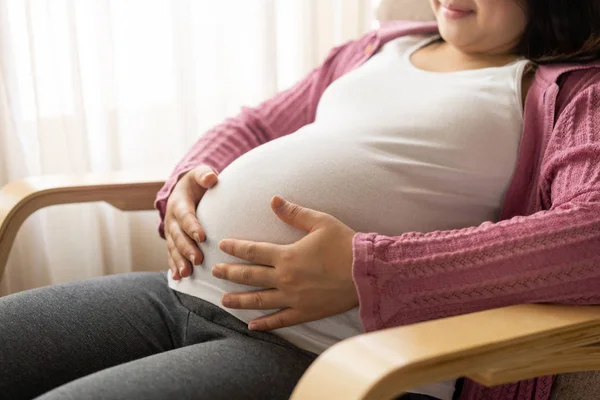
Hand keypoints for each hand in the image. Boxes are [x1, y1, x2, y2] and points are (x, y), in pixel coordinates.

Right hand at [165, 165, 218, 279]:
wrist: (182, 190)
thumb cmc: (196, 183)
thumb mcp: (199, 173)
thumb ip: (204, 174)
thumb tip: (211, 178)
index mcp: (179, 203)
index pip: (185, 216)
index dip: (192, 226)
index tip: (202, 237)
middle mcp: (172, 220)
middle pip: (178, 236)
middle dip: (186, 249)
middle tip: (197, 260)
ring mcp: (170, 232)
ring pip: (173, 248)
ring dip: (179, 261)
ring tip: (187, 273)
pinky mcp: (172, 241)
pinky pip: (171, 255)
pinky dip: (174, 266)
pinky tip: (178, 278)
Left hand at [213, 196, 358, 330]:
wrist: (366, 273)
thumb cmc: (345, 244)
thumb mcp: (320, 222)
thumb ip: (294, 213)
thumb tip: (273, 199)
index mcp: (287, 255)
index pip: (252, 251)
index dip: (235, 248)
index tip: (222, 246)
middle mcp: (285, 278)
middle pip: (249, 276)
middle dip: (230, 273)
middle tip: (215, 272)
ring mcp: (293, 298)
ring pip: (259, 300)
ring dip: (239, 300)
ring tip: (223, 300)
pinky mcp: (304, 312)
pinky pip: (279, 320)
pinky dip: (264, 324)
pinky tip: (251, 325)